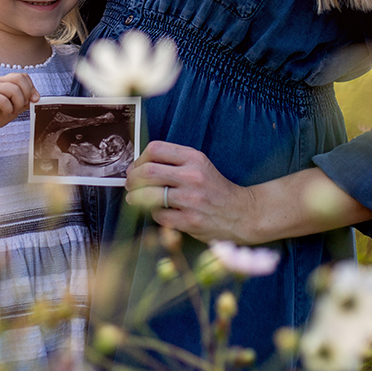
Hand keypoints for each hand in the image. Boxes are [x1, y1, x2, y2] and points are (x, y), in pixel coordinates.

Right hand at [0, 72, 38, 137]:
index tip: (32, 100)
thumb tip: (36, 97)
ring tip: (13, 111)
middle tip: (22, 106)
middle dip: (26, 94)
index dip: (31, 88)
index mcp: (6, 81)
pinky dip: (8, 109)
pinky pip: (3, 100)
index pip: (23, 76)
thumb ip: (25, 101)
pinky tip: (5, 112)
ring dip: (18, 104)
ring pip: (13, 89)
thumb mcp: (15, 107)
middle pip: (19, 78)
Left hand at [125, 141, 251, 244]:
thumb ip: (175, 162)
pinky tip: (158, 212)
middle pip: (148, 172)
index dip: (140, 158)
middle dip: (132, 179)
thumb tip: (140, 166)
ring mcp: (191, 200)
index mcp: (194, 158)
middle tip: (129, 184)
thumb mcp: (200, 165)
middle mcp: (192, 177)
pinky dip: (154, 214)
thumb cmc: (215, 189)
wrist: (242, 213)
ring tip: (133, 198)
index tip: (136, 167)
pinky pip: (159, 216)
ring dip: (135, 197)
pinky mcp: (190, 221)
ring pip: (149, 195)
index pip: (156, 149)